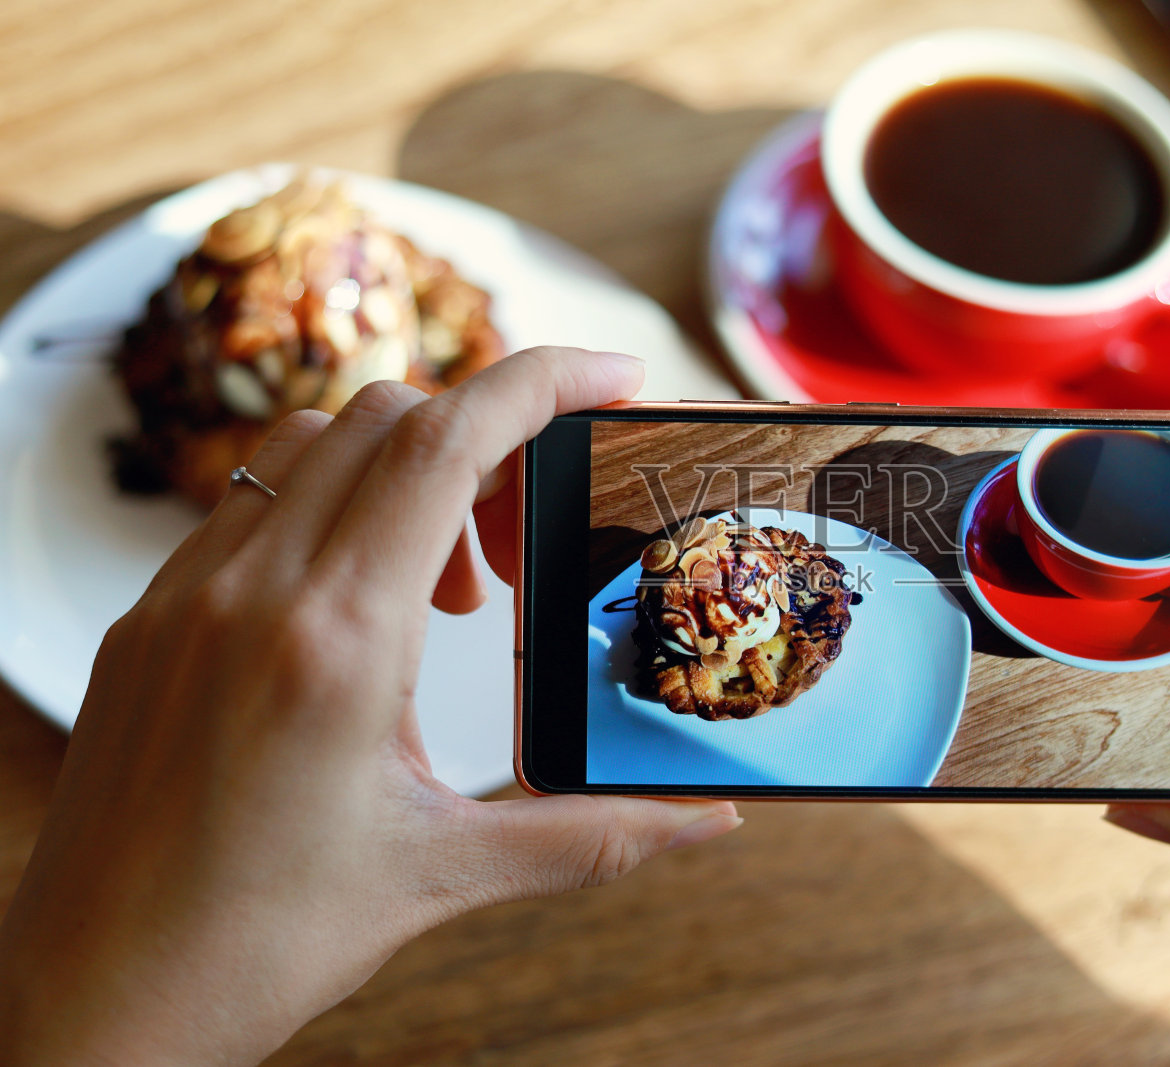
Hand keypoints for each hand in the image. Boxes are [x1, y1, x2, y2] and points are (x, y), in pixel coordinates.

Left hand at [0, 347, 741, 1065]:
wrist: (89, 1002)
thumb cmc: (251, 946)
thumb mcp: (443, 876)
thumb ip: (591, 836)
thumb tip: (706, 820)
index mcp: (335, 641)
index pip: (447, 441)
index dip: (543, 382)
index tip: (614, 376)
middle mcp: (251, 594)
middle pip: (388, 417)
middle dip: (488, 442)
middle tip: (528, 536)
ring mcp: (184, 598)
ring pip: (311, 447)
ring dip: (404, 475)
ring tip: (445, 592)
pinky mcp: (146, 622)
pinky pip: (250, 506)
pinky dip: (328, 512)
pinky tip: (358, 612)